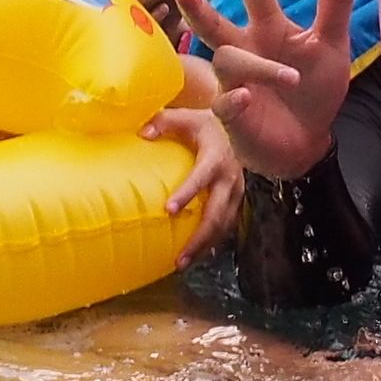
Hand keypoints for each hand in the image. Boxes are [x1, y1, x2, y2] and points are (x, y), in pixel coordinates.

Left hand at [142, 102, 244, 261]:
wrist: (235, 127)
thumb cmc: (203, 124)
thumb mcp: (185, 116)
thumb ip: (163, 121)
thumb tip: (143, 133)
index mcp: (216, 156)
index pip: (201, 177)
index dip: (187, 193)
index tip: (168, 210)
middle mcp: (230, 177)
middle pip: (217, 214)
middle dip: (199, 238)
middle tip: (178, 259)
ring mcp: (236, 191)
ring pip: (224, 225)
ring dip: (205, 246)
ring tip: (182, 263)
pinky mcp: (236, 200)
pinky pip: (226, 225)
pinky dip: (211, 241)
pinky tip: (195, 254)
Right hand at [177, 0, 356, 180]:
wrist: (308, 142)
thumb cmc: (315, 89)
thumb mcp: (332, 44)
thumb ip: (335, 2)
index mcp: (269, 28)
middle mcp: (245, 50)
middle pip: (215, 24)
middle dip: (197, 8)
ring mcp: (235, 83)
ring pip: (229, 63)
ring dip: (258, 67)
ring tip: (290, 78)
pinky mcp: (233, 116)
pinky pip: (225, 102)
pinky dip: (234, 98)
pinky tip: (247, 98)